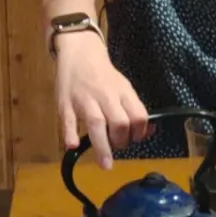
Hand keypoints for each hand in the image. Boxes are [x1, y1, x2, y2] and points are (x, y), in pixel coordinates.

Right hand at [53, 31, 148, 167]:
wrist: (80, 52)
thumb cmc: (104, 75)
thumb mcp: (123, 87)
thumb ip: (133, 109)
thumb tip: (149, 131)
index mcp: (122, 92)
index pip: (139, 116)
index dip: (140, 132)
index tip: (135, 139)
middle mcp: (105, 96)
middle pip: (120, 122)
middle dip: (121, 141)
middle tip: (117, 146)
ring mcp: (84, 100)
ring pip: (96, 123)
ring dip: (102, 146)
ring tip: (106, 164)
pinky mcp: (65, 103)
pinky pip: (68, 120)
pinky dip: (70, 133)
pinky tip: (72, 145)